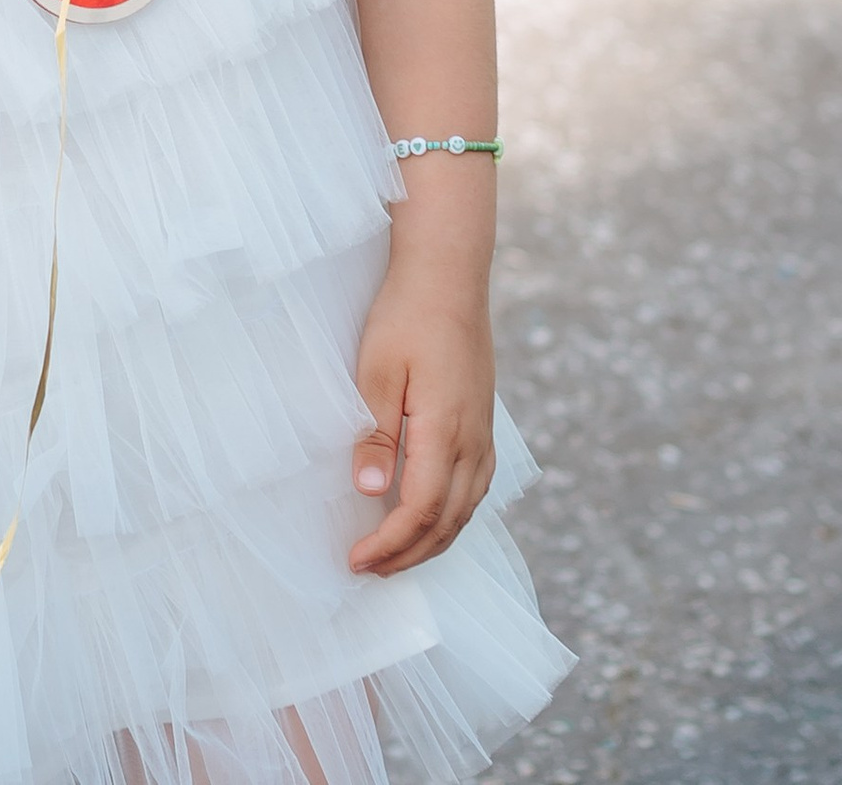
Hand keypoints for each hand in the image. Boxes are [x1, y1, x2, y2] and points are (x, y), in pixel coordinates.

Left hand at [348, 253, 495, 573]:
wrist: (449, 273)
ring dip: (432, 541)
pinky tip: (432, 516)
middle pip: (448, 522)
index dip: (389, 544)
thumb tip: (372, 494)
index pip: (421, 512)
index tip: (357, 560)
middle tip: (370, 570)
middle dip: (409, 555)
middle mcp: (473, 441)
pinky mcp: (484, 421)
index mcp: (446, 431)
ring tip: (395, 554)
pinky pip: (476, 488)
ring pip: (467, 510)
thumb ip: (376, 435)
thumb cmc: (406, 315)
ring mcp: (483, 432)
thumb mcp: (377, 371)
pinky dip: (452, 516)